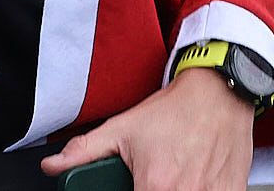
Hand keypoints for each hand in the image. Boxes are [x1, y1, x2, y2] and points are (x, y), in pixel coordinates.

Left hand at [40, 68, 254, 190]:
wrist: (220, 91)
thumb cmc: (177, 110)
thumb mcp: (124, 127)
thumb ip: (84, 151)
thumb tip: (53, 165)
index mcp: (156, 186)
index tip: (133, 188)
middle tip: (154, 179)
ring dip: (177, 190)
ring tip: (175, 177)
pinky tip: (195, 178)